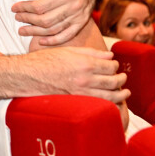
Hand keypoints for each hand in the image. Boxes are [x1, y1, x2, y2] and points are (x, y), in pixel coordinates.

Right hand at [0, 46, 129, 104]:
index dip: (115, 65)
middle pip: (113, 81)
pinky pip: (98, 104)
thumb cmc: (47, 60)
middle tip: (123, 78)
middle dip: (121, 79)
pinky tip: (112, 102)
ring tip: (125, 93)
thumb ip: (92, 53)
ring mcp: (81, 92)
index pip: (110, 66)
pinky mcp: (76, 102)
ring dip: (120, 94)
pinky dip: (109, 104)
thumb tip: (110, 55)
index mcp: (85, 63)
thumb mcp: (70, 50)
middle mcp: (86, 78)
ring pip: (109, 96)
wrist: (29, 75)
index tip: (114, 65)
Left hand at [11, 0, 100, 45]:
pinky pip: (66, 36)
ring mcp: (78, 16)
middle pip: (45, 20)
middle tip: (17, 18)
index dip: (24, 8)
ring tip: (23, 30)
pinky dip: (53, 41)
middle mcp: (74, 6)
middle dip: (28, 20)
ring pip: (53, 29)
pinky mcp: (81, 23)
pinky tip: (41, 41)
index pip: (40, 6)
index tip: (15, 7)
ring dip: (36, 32)